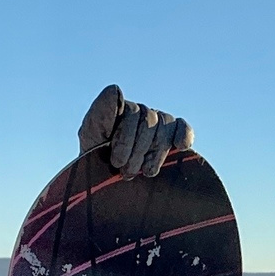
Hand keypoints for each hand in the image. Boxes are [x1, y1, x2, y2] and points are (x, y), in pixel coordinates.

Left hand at [78, 85, 193, 177]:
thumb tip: (116, 88)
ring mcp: (157, 122)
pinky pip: (182, 127)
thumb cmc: (96, 163)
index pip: (129, 112)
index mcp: (118, 110)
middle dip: (137, 151)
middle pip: (148, 120)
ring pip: (164, 126)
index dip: (125, 139)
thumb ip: (100, 113)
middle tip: (126, 173)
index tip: (116, 161)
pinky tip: (180, 147)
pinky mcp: (174, 134)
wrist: (110, 187)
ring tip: (145, 173)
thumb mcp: (91, 139)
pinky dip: (183, 134)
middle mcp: (139, 112)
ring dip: (156, 153)